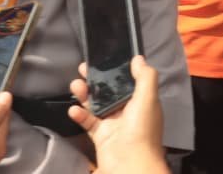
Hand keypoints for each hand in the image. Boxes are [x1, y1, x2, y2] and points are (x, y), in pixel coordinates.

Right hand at [68, 56, 168, 173]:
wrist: (130, 165)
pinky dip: (80, 115)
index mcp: (141, 101)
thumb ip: (145, 76)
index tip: (103, 59)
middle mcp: (128, 111)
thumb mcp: (148, 98)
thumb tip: (138, 58)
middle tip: (83, 69)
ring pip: (96, 104)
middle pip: (109, 91)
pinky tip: (74, 109)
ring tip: (75, 85)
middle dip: (96, 79)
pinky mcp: (101, 136)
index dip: (116, 70)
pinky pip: (88, 122)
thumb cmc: (141, 131)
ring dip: (85, 94)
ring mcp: (113, 124)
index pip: (128, 81)